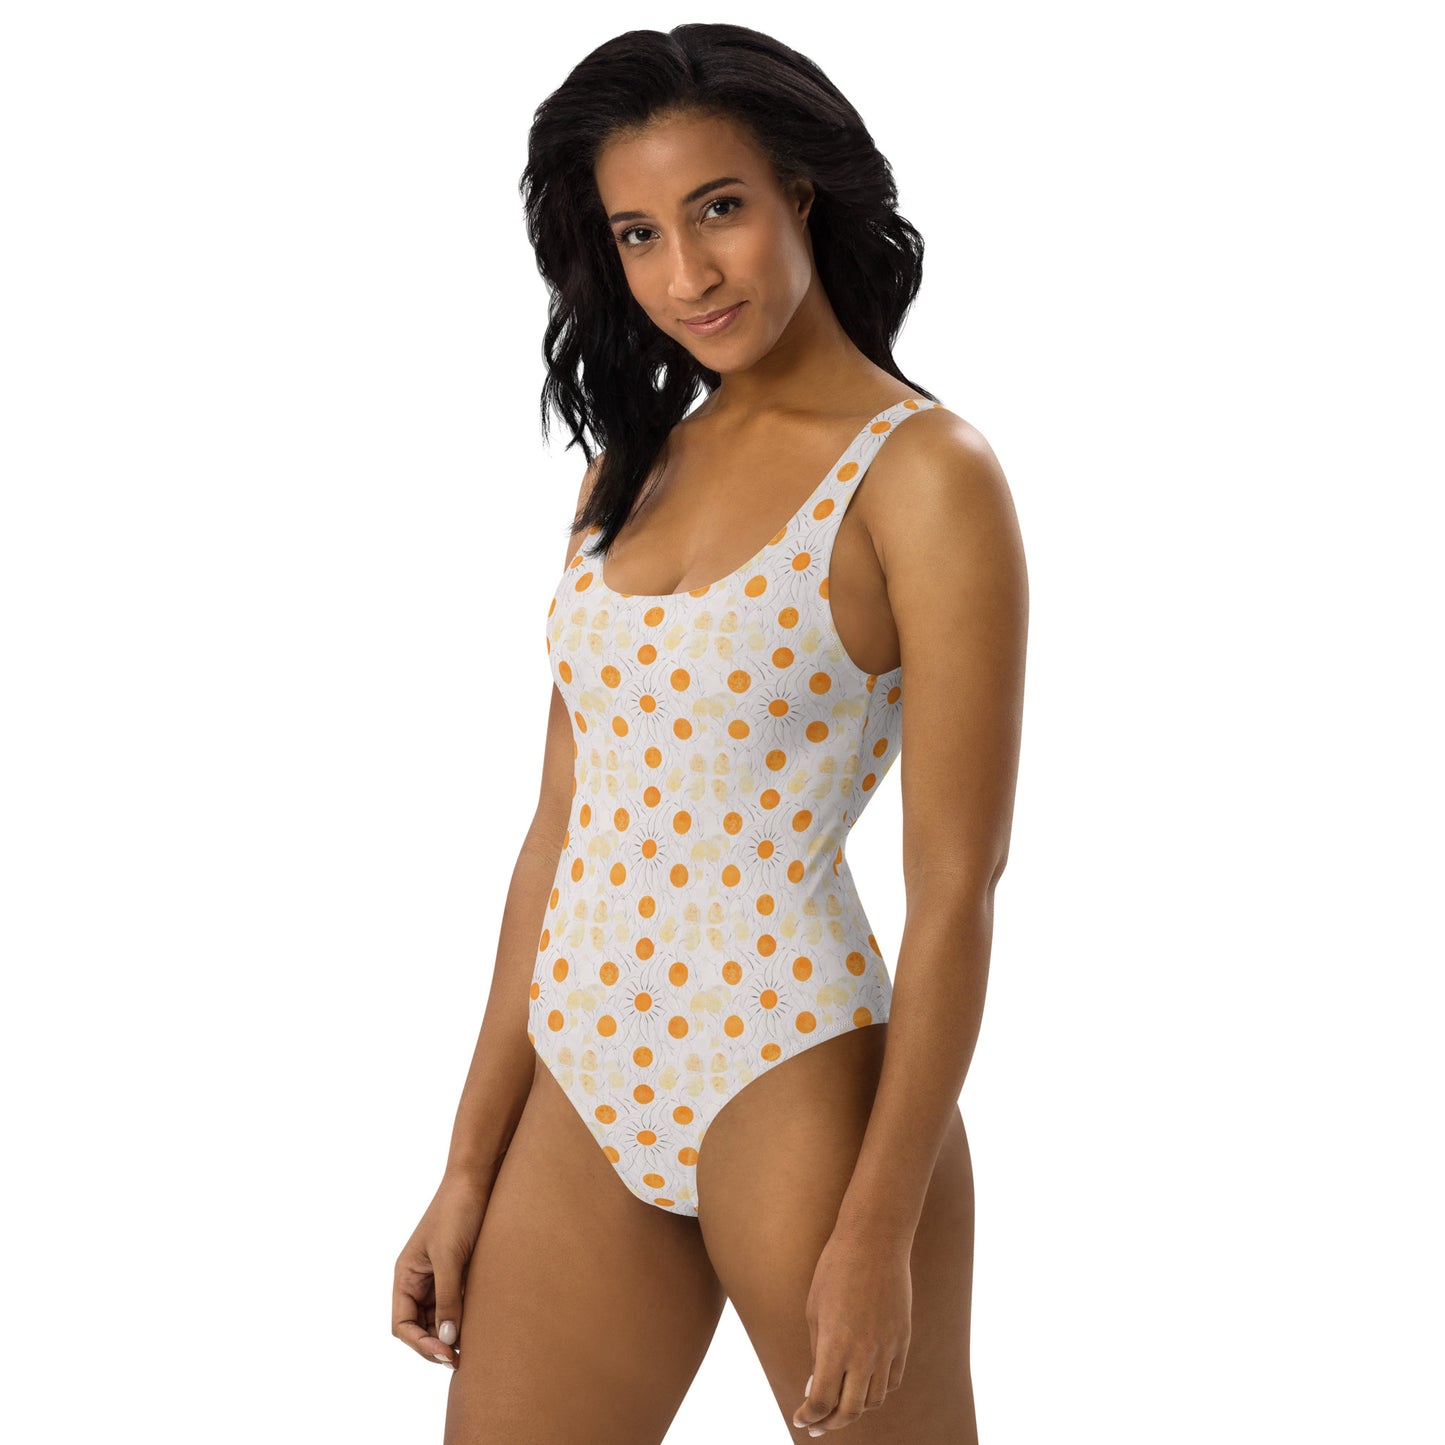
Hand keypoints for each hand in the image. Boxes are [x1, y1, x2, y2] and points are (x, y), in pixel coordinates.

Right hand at [392, 1166, 496, 1369]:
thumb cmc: (457, 1212)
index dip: (420, 1344)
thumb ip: (448, 1298)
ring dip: (450, 1334)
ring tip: (472, 1345)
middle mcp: (418, 1280)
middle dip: (436, 1344)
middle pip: (420, 1326)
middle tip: (461, 1358)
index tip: (446, 1353)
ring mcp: (438, 1277)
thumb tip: (447, 1340)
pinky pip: (456, 1303)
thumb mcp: (450, 1257)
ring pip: (439, 1318)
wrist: (478, 1178)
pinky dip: (463, 1317)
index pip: (402, 1324)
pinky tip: (479, 1325)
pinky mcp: (459, 1272)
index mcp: (406, 1276)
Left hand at [791, 1231, 911, 1433]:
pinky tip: (864, 1384)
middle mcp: (864, 1354)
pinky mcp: (903, 1339)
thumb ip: (817, 1352)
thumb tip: (816, 1384)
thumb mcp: (814, 1310)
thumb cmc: (835, 1270)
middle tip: (816, 1424)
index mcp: (835, 1346)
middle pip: (850, 1410)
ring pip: (874, 1400)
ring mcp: (888, 1348)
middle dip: (830, 1423)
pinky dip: (877, 1390)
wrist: (875, 1241)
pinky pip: (892, 1380)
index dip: (808, 1416)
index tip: (800, 1418)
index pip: (822, 1401)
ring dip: (855, 1407)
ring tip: (840, 1403)